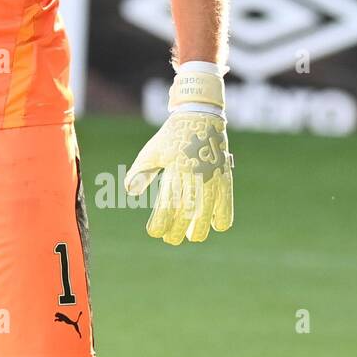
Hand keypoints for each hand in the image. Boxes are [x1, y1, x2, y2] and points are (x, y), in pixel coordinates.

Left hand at [123, 63, 233, 244]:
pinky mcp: (224, 177)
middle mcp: (194, 174)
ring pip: (206, 212)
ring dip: (199, 229)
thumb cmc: (172, 136)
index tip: (154, 233)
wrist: (199, 116)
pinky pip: (226, 202)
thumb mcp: (153, 151)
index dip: (160, 222)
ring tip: (192, 237)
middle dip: (177, 230)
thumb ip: (141, 171)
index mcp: (174, 168)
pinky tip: (215, 226)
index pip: (167, 203)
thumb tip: (130, 191)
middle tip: (170, 239)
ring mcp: (212, 177)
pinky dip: (222, 217)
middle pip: (186, 212)